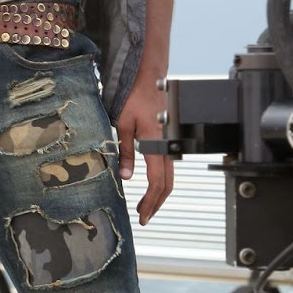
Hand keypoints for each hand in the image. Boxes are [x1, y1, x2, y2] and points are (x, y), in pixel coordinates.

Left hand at [115, 76, 173, 225]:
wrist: (150, 76)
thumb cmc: (135, 95)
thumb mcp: (123, 124)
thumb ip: (126, 152)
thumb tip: (126, 177)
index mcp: (156, 144)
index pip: (157, 182)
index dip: (150, 202)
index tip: (142, 216)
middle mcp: (167, 145)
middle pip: (168, 183)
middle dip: (156, 203)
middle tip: (143, 217)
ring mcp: (169, 142)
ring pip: (169, 175)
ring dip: (159, 193)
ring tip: (144, 205)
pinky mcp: (167, 138)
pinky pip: (167, 165)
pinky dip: (160, 180)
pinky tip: (150, 185)